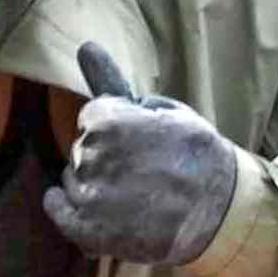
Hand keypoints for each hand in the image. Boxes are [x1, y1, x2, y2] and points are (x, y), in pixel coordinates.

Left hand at [50, 43, 246, 268]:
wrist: (219, 211)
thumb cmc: (195, 154)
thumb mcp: (162, 109)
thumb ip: (113, 82)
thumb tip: (84, 46)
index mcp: (107, 121)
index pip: (90, 119)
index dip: (115, 130)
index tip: (137, 142)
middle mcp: (92, 156)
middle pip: (81, 149)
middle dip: (104, 155)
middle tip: (141, 169)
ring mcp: (88, 195)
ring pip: (73, 179)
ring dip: (93, 183)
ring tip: (131, 193)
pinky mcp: (88, 230)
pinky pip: (58, 211)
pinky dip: (66, 208)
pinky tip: (92, 207)